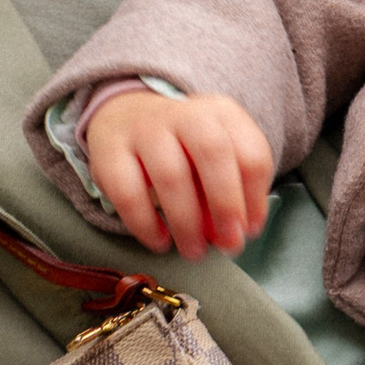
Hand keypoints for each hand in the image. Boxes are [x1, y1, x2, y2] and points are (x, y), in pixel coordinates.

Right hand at [84, 90, 273, 259]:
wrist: (123, 114)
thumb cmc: (181, 146)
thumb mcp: (213, 155)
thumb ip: (229, 191)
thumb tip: (234, 234)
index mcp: (220, 113)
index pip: (250, 151)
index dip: (255, 197)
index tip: (249, 230)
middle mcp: (183, 113)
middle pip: (213, 152)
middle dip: (225, 204)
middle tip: (229, 244)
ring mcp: (144, 129)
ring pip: (170, 175)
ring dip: (187, 223)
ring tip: (194, 251)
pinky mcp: (109, 152)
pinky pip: (128, 193)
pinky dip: (146, 224)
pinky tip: (159, 241)